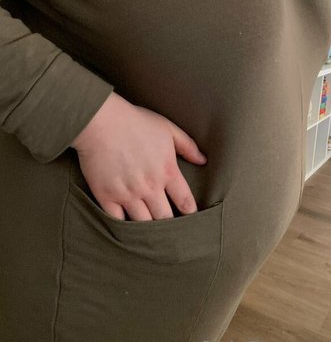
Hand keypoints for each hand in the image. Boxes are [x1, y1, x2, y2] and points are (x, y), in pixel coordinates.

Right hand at [72, 91, 207, 220]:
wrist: (101, 121)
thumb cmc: (136, 122)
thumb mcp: (167, 128)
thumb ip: (187, 146)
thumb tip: (203, 161)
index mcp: (167, 171)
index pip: (185, 202)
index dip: (191, 214)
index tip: (191, 219)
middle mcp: (150, 186)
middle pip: (165, 218)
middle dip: (170, 225)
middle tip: (171, 232)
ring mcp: (127, 193)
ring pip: (143, 223)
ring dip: (148, 229)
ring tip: (151, 235)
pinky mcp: (106, 196)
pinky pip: (117, 221)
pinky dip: (123, 226)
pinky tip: (127, 228)